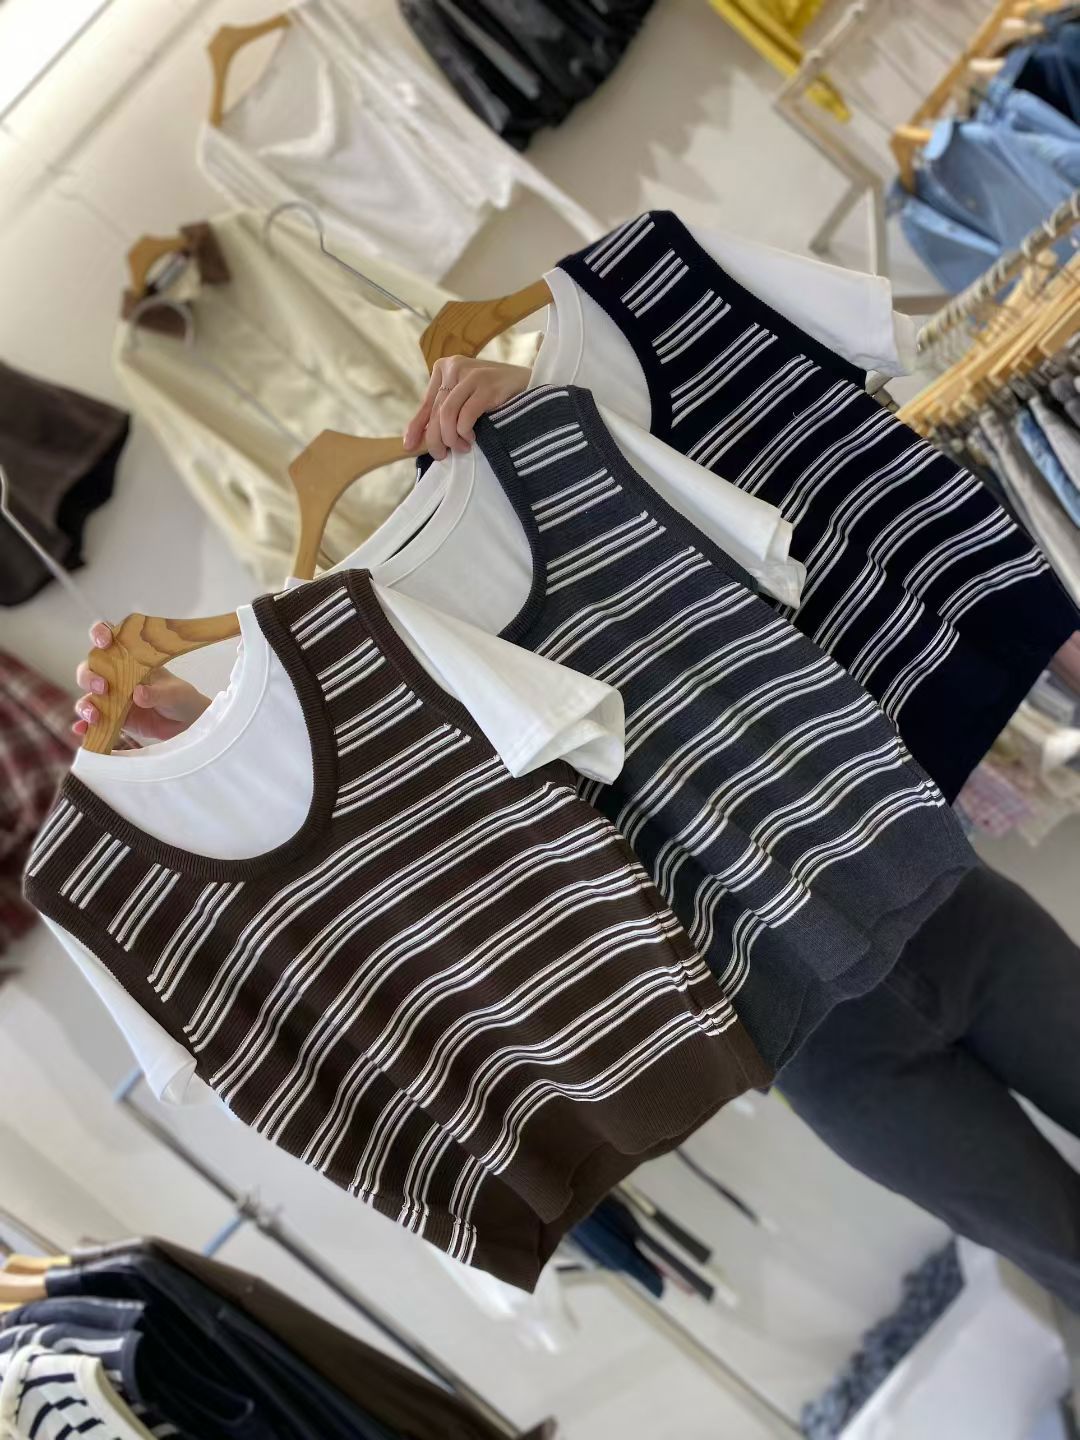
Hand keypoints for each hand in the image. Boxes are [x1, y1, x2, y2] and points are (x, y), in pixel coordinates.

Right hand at [73, 621, 212, 745]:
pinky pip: (92, 720)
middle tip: (103, 687)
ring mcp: (111, 696)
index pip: (110, 639)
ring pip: (87, 695)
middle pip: (89, 668)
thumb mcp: (174, 693)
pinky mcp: (110, 717)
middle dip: (89, 676)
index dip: (100, 634)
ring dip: (85, 704)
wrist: (185, 722)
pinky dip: (84, 725)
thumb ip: (157, 693)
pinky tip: (83, 730)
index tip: (103, 641)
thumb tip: (138, 694)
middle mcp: (115, 674)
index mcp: (131, 658)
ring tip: (94, 716)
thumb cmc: (180, 697)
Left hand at [404, 356, 531, 459]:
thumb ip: (445, 412)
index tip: (409, 446)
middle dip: (436, 439)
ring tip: (462, 448)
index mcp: (445, 367)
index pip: (427, 403)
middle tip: (442, 455)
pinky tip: (472, 439)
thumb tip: (419, 439)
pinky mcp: (487, 386)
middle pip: (436, 412)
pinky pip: (465, 416)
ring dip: (451, 438)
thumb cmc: (496, 395)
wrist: (530, 385)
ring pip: (446, 414)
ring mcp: (472, 375)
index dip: (417, 426)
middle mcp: (455, 367)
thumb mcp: (466, 398)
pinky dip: (464, 432)